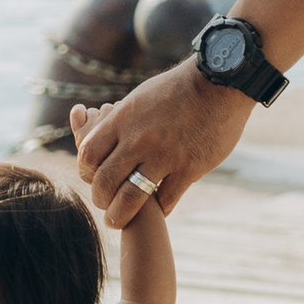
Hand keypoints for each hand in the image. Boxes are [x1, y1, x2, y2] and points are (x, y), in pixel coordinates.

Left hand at [73, 64, 251, 221]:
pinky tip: (157, 211)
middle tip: (104, 207)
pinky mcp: (189, 168)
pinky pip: (166, 200)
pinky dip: (158, 210)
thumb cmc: (177, 88)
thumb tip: (99, 133)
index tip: (92, 180)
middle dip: (100, 200)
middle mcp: (138, 139)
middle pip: (105, 181)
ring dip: (121, 214)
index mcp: (123, 119)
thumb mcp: (139, 98)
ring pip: (131, 198)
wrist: (218, 83)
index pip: (89, 155)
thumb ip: (119, 120)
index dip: (86, 173)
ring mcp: (164, 156)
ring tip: (119, 220)